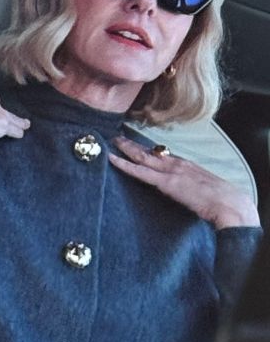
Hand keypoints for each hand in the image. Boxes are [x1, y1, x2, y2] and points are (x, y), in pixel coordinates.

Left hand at [110, 136, 259, 229]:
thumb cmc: (222, 200)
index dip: (147, 150)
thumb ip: (191, 185)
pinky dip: (124, 164)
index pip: (161, 155)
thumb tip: (184, 190)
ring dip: (125, 149)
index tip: (135, 145)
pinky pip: (139, 171)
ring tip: (111, 143)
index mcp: (186, 165)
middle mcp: (176, 164)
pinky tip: (112, 159)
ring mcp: (169, 171)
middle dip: (132, 145)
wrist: (230, 204)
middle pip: (149, 152)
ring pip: (141, 157)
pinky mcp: (165, 182)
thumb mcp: (204, 188)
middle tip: (117, 137)